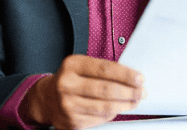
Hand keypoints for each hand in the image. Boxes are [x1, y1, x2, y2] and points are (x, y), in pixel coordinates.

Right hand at [24, 55, 145, 128]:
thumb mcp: (81, 66)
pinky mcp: (71, 122)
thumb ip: (102, 69)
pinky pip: (99, 119)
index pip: (104, 69)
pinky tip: (117, 109)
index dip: (126, 74)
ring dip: (125, 105)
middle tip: (141, 92)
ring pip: (105, 107)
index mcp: (72, 65)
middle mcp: (67, 84)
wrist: (46, 99)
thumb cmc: (69, 80)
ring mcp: (68, 105)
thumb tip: (131, 77)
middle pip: (106, 90)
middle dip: (129, 92)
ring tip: (134, 101)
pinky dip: (112, 114)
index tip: (139, 78)